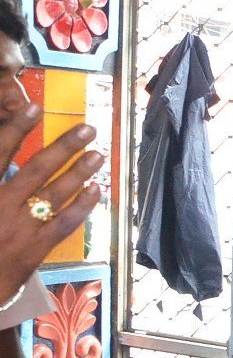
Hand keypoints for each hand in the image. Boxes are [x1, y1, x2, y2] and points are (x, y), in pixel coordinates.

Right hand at [0, 112, 102, 301]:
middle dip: (62, 147)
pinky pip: (64, 223)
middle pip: (35, 169)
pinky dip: (83, 206)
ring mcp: (21, 228)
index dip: (16, 129)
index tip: (34, 108)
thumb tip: (2, 160)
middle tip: (86, 129)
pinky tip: (96, 191)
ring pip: (55, 194)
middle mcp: (1, 205)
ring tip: (98, 154)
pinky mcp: (36, 249)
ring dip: (79, 172)